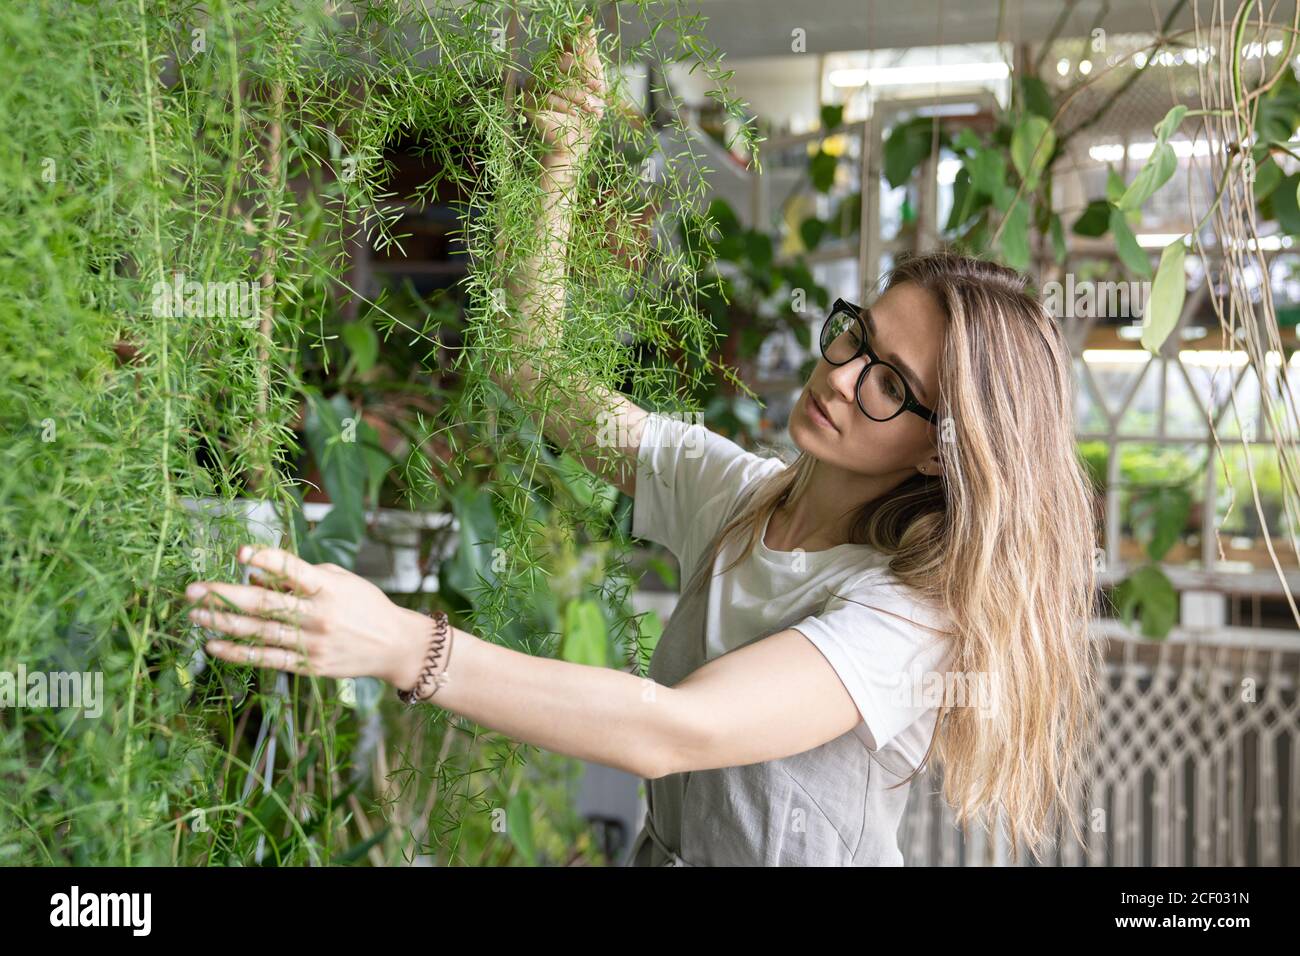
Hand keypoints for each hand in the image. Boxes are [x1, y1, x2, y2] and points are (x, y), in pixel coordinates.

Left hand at [186, 545, 431, 691]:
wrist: (395, 645)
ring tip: (194, 615)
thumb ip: (298, 578)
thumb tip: (255, 578)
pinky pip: (266, 658)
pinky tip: (214, 645)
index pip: (294, 571)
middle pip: (265, 604)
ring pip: (259, 632)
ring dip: (223, 623)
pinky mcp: (309, 665)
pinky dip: (238, 652)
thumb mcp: (339, 581)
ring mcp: (313, 643)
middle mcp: (319, 615)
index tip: (240, 553)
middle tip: (193, 590)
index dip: (267, 561)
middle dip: (225, 596)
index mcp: (329, 588)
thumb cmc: (364, 605)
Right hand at [521, 14, 606, 167]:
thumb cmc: (585, 118)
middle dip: (584, 74)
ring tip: (594, 109)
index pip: (566, 45)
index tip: (589, 38)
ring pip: (557, 82)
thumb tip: (588, 25)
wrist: (573, 148)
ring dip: (579, 96)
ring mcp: (534, 87)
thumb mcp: (595, 86)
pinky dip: (565, 107)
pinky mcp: (529, 104)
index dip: (578, 41)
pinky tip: (576, 115)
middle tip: (599, 88)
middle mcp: (543, 72)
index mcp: (558, 64)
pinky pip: (547, 99)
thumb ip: (590, 58)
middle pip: (561, 61)